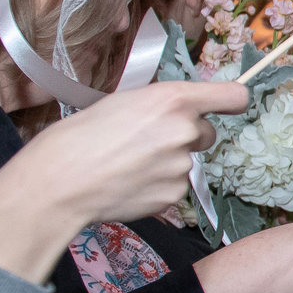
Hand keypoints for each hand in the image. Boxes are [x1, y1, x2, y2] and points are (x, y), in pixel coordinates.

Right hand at [0, 79, 248, 281]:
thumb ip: (163, 105)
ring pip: (186, 162)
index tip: (228, 105)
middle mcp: (185, 131)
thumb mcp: (125, 102)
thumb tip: (183, 113)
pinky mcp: (173, 195)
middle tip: (147, 141)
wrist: (59, 181)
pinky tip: (127, 183)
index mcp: (174, 99)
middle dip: (186, 136)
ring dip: (166, 163)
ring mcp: (181, 166)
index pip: (233, 96)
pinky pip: (174, 188)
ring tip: (126, 164)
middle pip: (207, 133)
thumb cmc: (81, 135)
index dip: (231, 101)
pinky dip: (156, 187)